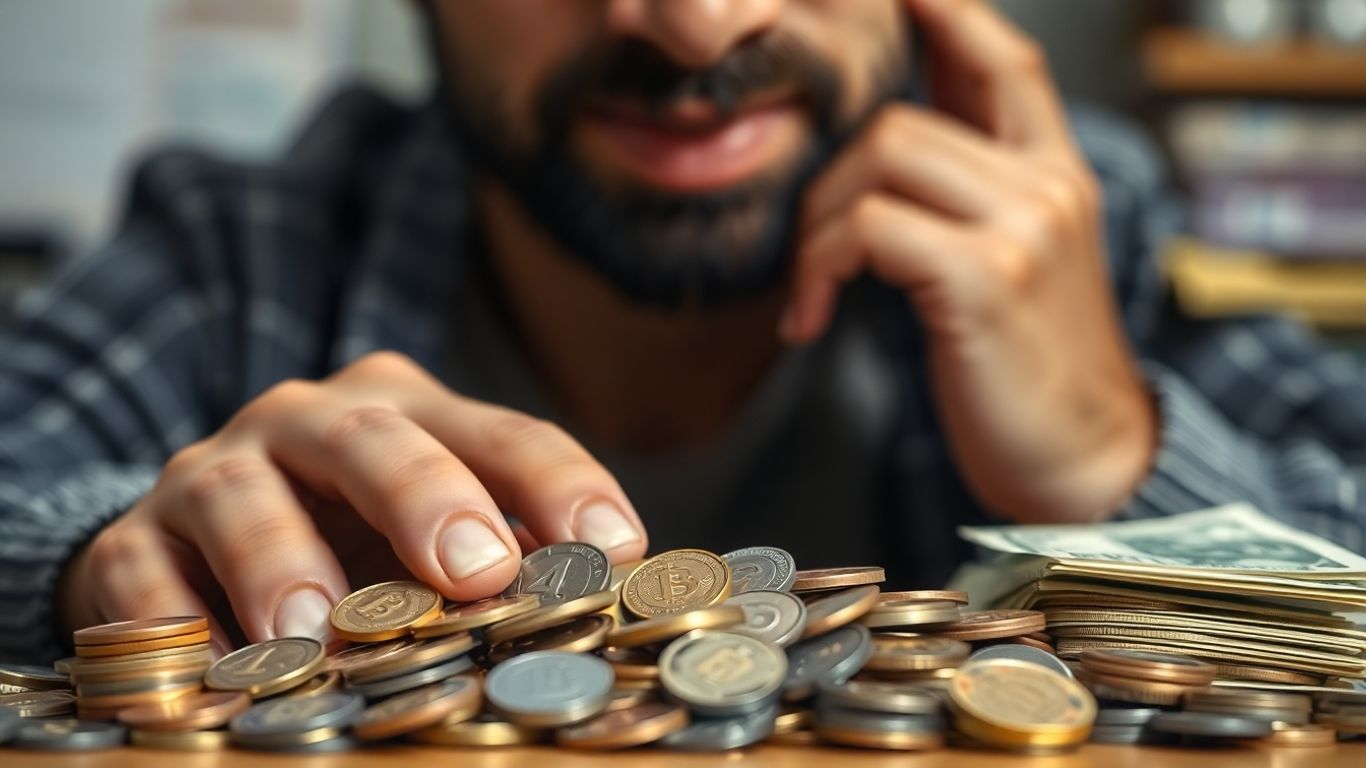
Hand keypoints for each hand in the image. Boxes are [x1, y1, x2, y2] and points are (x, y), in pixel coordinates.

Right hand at [60, 352, 646, 651]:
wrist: (193, 534)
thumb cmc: (347, 541)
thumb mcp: (427, 534)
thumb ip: (504, 553)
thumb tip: (606, 604)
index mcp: (407, 413)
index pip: (503, 436)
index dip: (563, 487)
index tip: (615, 550)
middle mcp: (311, 423)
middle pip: (377, 441)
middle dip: (428, 499)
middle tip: (475, 573)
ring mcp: (217, 473)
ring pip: (246, 496)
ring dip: (282, 563)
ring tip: (314, 636)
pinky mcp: (135, 536)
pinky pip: (139, 570)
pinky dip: (166, 620)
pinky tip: (202, 669)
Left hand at [782, 0, 1155, 522]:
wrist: (1080, 461)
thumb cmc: (1024, 365)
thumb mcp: (1007, 262)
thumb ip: (963, 197)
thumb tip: (881, 151)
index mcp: (1054, 171)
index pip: (1002, 58)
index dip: (946, 11)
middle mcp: (1049, 182)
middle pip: (900, 118)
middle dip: (826, 185)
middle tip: (809, 253)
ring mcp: (1025, 224)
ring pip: (878, 158)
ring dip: (815, 228)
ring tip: (812, 290)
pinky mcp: (987, 275)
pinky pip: (867, 227)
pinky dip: (818, 267)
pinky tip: (811, 317)